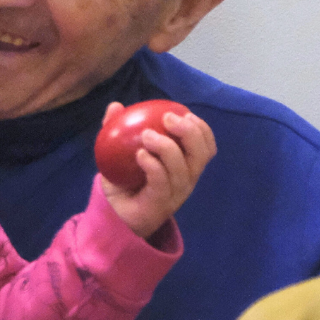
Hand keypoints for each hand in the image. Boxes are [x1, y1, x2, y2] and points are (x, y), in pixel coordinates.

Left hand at [98, 103, 216, 241]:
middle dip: (190, 132)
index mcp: (185, 166)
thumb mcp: (119, 151)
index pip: (206, 147)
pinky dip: (153, 165)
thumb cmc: (124, 180)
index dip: (202, 129)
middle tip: (168, 118)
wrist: (113, 213)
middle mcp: (185, 180)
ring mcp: (174, 194)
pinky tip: (139, 154)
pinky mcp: (159, 204)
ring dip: (167, 147)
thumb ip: (118, 128)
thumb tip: (115, 106)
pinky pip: (162, 182)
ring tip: (146, 135)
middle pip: (201, 155)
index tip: (185, 113)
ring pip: (182, 168)